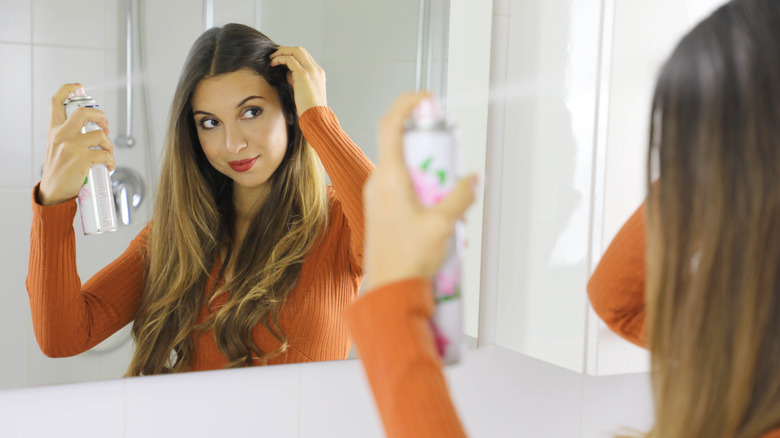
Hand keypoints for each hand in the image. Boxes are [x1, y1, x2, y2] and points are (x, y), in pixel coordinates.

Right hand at [38, 83, 114, 205]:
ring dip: (109, 144)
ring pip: (100, 134)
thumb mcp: (56, 147)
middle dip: (101, 116)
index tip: (79, 87)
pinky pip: (105, 154)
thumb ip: (69, 135)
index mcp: (54, 130)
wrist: (53, 191)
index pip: (56, 103)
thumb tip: (94, 129)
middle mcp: (61, 135)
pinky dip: (111, 160)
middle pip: (84, 112)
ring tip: (107, 153)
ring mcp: (71, 146)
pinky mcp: (81, 158)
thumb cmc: (59, 170)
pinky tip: (108, 165)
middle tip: (105, 126)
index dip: (68, 90)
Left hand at [269, 46, 326, 115]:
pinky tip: (272, 64)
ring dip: (281, 52)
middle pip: (300, 50)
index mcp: (318, 74)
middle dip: (286, 50)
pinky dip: (279, 59)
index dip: (292, 56)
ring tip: (271, 58)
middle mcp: (316, 70)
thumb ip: (297, 81)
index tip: (281, 60)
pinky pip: (289, 59)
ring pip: (295, 51)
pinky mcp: (303, 74)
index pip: (305, 57)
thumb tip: (287, 74)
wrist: (316, 117)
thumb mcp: (303, 92)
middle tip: (274, 55)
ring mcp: (311, 71)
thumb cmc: (309, 110)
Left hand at [363, 92, 476, 290]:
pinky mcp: (381, 209)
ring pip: (404, 168)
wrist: (389, 291)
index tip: (427, 99)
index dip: (407, 105)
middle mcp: (378, 183)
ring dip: (428, 171)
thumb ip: (460, 196)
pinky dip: (422, 187)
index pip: (391, 126)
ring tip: (447, 194)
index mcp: (389, 179)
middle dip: (429, 145)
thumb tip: (472, 179)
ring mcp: (377, 196)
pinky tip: (438, 210)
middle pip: (401, 145)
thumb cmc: (407, 261)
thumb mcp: (443, 224)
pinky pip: (402, 186)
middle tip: (449, 156)